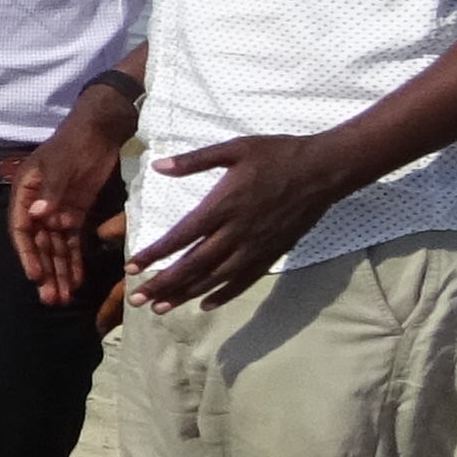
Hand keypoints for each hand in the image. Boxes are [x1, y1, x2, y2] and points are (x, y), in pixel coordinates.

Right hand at [9, 93, 131, 305]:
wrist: (101, 131)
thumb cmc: (75, 143)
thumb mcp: (62, 164)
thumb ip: (50, 190)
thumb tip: (38, 216)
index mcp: (25, 192)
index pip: (21, 228)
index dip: (27, 254)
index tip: (35, 275)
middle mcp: (37, 206)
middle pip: (38, 244)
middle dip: (45, 271)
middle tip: (51, 298)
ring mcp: (56, 211)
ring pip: (55, 247)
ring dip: (59, 272)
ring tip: (62, 298)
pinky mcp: (75, 213)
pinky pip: (72, 242)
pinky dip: (74, 260)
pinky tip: (77, 280)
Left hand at [129, 133, 352, 309]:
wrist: (325, 169)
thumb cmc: (278, 155)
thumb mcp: (235, 148)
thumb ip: (194, 160)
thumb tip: (158, 166)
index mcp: (223, 205)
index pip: (181, 236)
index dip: (154, 254)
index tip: (131, 268)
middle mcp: (237, 231)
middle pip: (193, 265)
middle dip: (163, 284)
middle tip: (137, 299)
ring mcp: (256, 246)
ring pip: (216, 278)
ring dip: (186, 294)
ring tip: (161, 308)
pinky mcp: (273, 253)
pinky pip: (245, 279)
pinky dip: (224, 294)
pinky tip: (206, 304)